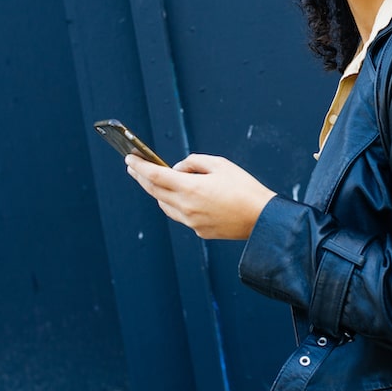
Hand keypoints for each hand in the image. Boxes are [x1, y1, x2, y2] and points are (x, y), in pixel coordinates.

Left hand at [125, 153, 276, 239]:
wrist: (262, 218)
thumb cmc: (244, 187)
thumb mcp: (220, 164)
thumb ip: (194, 162)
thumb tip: (178, 169)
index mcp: (190, 188)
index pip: (155, 175)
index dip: (140, 166)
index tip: (129, 159)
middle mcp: (186, 207)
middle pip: (155, 191)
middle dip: (142, 178)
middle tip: (133, 167)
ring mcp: (191, 222)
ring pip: (165, 205)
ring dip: (157, 192)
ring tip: (155, 181)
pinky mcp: (199, 231)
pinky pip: (180, 215)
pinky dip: (175, 204)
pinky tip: (179, 197)